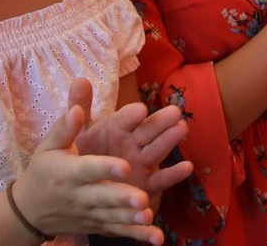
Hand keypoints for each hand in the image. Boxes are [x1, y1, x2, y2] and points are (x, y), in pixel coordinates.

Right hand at [13, 101, 163, 243]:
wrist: (30, 210)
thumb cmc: (43, 171)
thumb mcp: (48, 147)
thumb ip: (65, 128)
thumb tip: (77, 108)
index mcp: (68, 172)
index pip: (88, 169)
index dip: (105, 168)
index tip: (125, 165)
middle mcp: (78, 195)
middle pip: (102, 197)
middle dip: (122, 198)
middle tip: (143, 197)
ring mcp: (88, 213)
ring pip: (112, 216)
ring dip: (131, 217)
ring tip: (149, 213)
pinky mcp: (96, 226)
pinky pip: (117, 231)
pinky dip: (137, 235)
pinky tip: (156, 238)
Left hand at [68, 79, 192, 198]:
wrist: (90, 187)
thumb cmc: (86, 155)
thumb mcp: (79, 132)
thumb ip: (79, 107)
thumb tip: (80, 79)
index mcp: (116, 127)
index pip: (125, 118)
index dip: (131, 115)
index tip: (139, 110)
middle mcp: (132, 142)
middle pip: (148, 130)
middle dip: (160, 121)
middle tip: (175, 111)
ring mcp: (142, 162)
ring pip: (157, 150)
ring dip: (169, 140)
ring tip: (182, 128)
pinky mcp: (147, 184)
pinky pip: (161, 180)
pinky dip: (174, 175)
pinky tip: (187, 167)